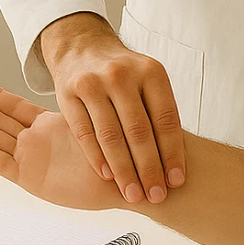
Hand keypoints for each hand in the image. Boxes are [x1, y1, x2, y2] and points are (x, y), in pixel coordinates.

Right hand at [0, 77, 123, 211]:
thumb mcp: (90, 118)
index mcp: (45, 124)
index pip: (10, 106)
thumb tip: (73, 73)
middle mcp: (33, 141)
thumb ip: (75, 101)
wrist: (125, 181)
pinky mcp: (32, 179)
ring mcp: (30, 160)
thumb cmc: (113, 150)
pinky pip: (6, 164)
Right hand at [40, 14, 184, 203]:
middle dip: (149, 168)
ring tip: (133, 195)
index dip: (172, 153)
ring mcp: (92, 83)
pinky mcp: (67, 94)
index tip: (177, 181)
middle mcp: (122, 75)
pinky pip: (83, 133)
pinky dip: (96, 158)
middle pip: (139, 131)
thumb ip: (160, 114)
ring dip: (124, 171)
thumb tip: (177, 164)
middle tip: (156, 196)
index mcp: (150, 72)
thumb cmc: (125, 75)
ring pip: (111, 135)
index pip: (165, 119)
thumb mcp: (148, 81)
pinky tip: (107, 177)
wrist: (83, 48)